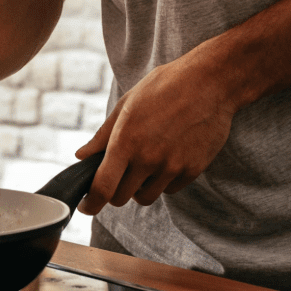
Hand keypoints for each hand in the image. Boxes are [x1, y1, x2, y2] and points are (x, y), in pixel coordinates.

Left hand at [74, 50, 241, 213]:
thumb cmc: (164, 87)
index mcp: (126, 140)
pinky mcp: (193, 170)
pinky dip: (163, 181)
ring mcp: (172, 166)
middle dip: (115, 192)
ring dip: (139, 188)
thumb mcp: (126, 104)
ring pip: (146, 196)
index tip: (86, 206)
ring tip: (144, 164)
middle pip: (122, 198)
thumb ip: (103, 135)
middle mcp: (148, 158)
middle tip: (118, 177)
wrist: (209, 83)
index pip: (103, 187)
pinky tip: (166, 158)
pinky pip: (170, 189)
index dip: (91, 203)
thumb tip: (81, 155)